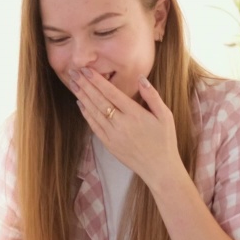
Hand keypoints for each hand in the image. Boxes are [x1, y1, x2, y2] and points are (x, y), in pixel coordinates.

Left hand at [69, 68, 181, 187]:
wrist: (159, 169)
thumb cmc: (165, 141)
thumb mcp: (165, 116)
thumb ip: (152, 96)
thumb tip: (141, 78)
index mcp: (135, 114)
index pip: (112, 93)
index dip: (98, 80)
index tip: (87, 70)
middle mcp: (121, 124)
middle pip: (99, 100)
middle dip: (85, 85)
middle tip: (74, 73)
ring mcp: (113, 135)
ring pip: (93, 112)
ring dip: (82, 97)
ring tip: (73, 84)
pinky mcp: (109, 144)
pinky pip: (94, 126)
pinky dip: (86, 114)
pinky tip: (80, 103)